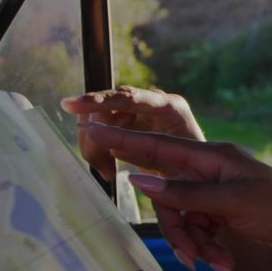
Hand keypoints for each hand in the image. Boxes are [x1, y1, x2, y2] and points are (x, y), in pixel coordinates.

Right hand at [61, 86, 204, 180]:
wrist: (198, 169)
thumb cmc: (195, 169)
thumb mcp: (177, 168)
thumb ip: (149, 159)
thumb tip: (113, 148)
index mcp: (171, 107)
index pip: (131, 98)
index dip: (100, 101)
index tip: (72, 106)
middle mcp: (152, 102)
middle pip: (107, 107)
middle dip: (95, 135)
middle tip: (103, 168)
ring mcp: (139, 110)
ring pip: (99, 119)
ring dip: (95, 147)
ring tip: (107, 172)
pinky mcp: (127, 121)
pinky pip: (100, 130)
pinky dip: (98, 151)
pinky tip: (107, 169)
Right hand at [85, 122, 271, 270]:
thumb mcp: (231, 203)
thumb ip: (186, 193)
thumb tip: (141, 180)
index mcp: (212, 157)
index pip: (159, 147)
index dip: (123, 140)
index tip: (91, 125)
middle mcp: (212, 170)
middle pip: (172, 198)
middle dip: (182, 231)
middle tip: (194, 258)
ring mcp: (218, 190)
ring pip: (187, 219)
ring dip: (201, 245)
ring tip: (225, 264)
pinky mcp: (225, 210)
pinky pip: (203, 229)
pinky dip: (212, 248)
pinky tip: (230, 264)